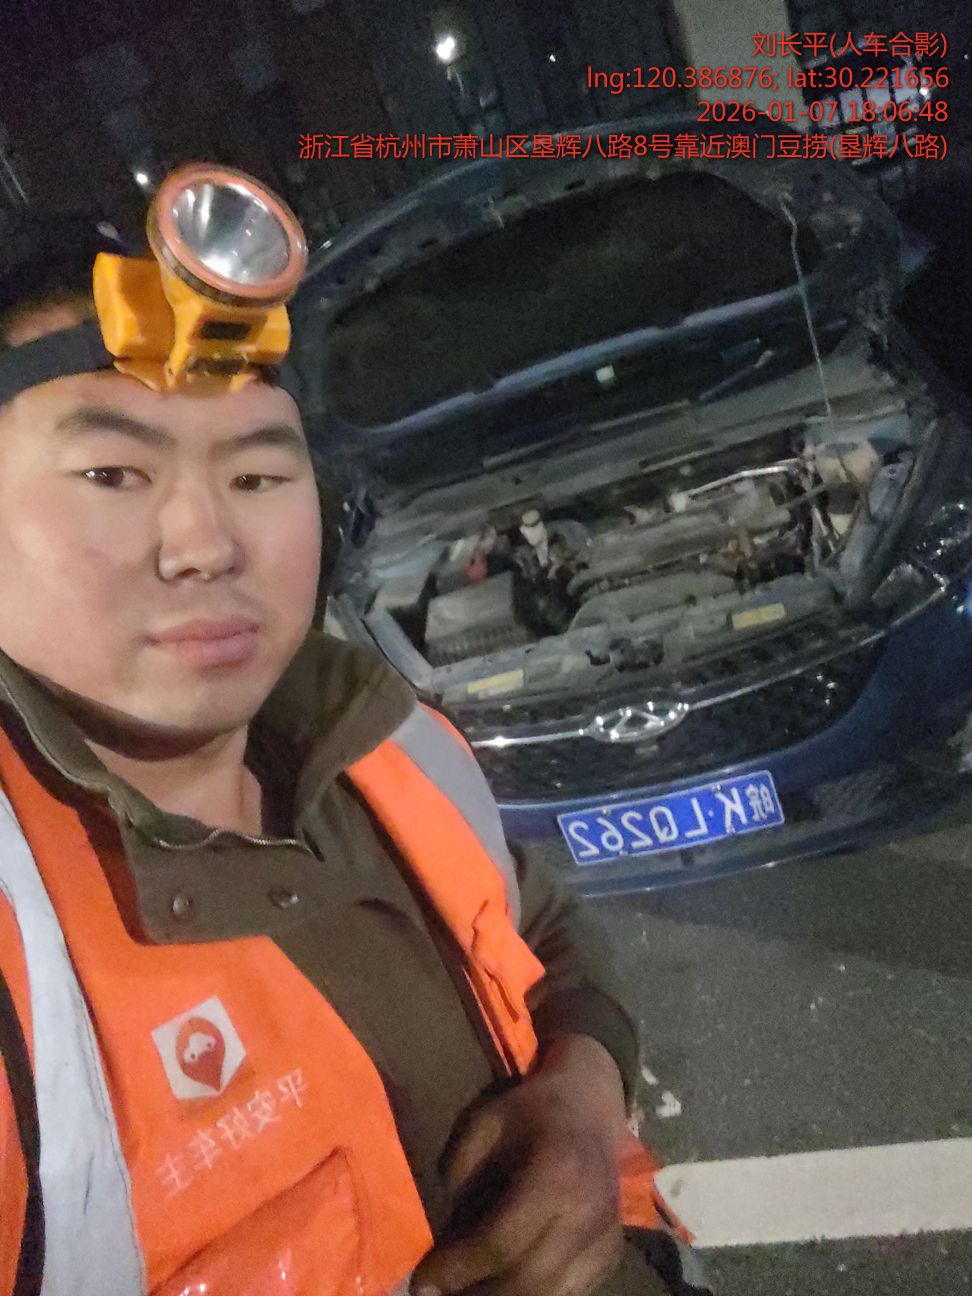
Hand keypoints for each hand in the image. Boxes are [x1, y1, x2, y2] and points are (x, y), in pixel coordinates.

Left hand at [411, 1034, 628, 1295]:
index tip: (422, 1284)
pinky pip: (569, 1293)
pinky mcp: (611, 1253)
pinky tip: (502, 1288)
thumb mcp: (483, 1124)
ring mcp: (605, 1237)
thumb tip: (443, 1239)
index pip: (500, 1241)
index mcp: (555, 1172)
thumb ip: (458, 1177)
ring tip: (466, 1295)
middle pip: (527, 1281)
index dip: (457, 1269)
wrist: (589, 1104)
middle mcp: (586, 1212)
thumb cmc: (530, 1111)